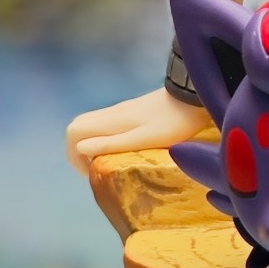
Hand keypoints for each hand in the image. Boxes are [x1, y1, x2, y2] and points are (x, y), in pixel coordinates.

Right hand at [66, 88, 211, 176]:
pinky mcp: (134, 111)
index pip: (74, 131)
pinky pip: (108, 125)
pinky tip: (124, 150)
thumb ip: (111, 143)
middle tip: (97, 169)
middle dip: (79, 151)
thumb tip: (80, 149)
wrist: (195, 96)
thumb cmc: (172, 122)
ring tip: (110, 164)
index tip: (91, 171)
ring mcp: (122, 111)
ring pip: (94, 125)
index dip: (73, 154)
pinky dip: (106, 139)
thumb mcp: (143, 138)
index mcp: (111, 121)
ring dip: (93, 145)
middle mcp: (112, 113)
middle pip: (80, 127)